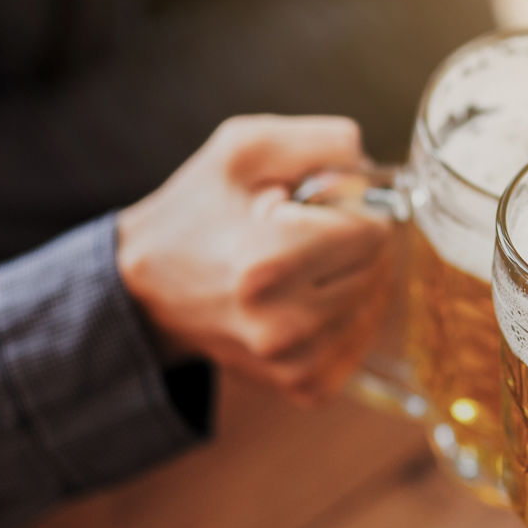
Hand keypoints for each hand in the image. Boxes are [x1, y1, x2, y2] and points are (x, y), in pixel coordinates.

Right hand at [116, 115, 395, 403]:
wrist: (148, 287)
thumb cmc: (199, 210)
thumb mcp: (246, 148)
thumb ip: (324, 142)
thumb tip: (379, 171)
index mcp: (268, 263)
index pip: (375, 230)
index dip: (349, 207)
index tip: (305, 207)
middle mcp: (285, 324)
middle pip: (379, 265)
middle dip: (349, 242)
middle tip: (295, 236)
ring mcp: (296, 363)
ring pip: (375, 300)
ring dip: (348, 276)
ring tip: (292, 268)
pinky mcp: (306, 385)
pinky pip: (361, 336)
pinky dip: (343, 312)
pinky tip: (300, 299)